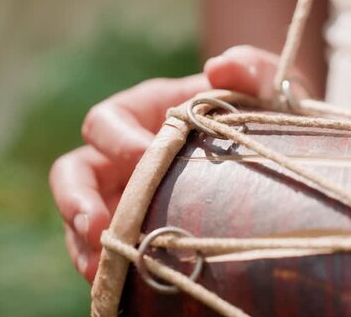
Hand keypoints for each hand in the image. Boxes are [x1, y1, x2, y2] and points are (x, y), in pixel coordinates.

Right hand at [49, 46, 308, 282]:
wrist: (275, 156)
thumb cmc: (262, 115)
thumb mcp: (266, 89)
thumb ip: (251, 69)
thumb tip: (219, 66)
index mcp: (142, 115)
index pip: (105, 122)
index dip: (117, 140)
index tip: (145, 155)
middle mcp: (122, 157)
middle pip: (75, 172)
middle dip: (78, 198)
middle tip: (97, 225)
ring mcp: (124, 197)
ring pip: (80, 218)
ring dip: (84, 244)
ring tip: (100, 267)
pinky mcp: (135, 231)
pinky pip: (107, 251)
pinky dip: (108, 267)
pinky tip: (124, 284)